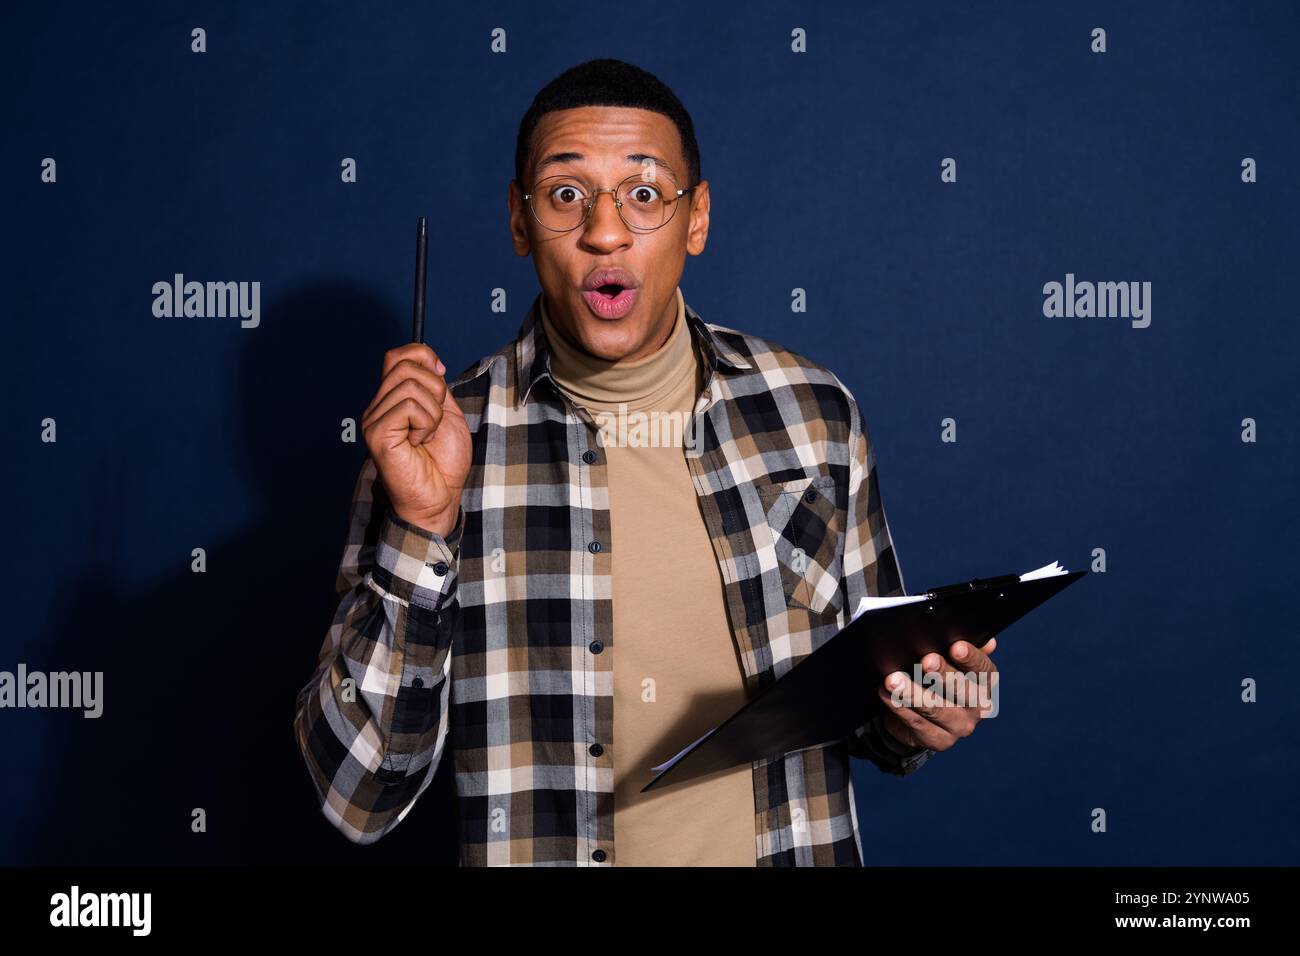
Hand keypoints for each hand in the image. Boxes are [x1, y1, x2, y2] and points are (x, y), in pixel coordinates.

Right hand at [362, 344, 470, 537]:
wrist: (440, 496)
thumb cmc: (443, 462)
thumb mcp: (446, 413)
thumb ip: (435, 387)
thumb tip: (431, 362)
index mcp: (392, 399)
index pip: (397, 355)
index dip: (423, 356)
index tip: (441, 375)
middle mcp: (378, 406)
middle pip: (405, 366)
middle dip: (435, 388)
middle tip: (435, 419)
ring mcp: (374, 419)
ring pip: (409, 385)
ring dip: (432, 412)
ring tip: (427, 435)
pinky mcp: (377, 433)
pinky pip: (407, 406)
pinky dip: (425, 424)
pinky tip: (419, 442)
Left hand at [877, 636, 998, 751]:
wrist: (924, 718)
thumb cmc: (938, 681)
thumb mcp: (952, 664)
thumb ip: (965, 651)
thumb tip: (988, 641)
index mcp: (984, 684)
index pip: (984, 670)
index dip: (971, 658)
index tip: (956, 646)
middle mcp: (977, 708)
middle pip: (961, 689)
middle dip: (942, 673)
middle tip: (925, 660)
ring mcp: (959, 727)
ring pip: (935, 707)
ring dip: (912, 692)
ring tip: (893, 679)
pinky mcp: (938, 741)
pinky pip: (916, 723)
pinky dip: (899, 707)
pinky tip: (886, 694)